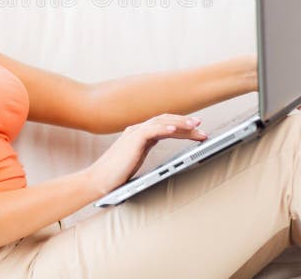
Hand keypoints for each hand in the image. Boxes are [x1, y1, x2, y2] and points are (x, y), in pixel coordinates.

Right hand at [85, 114, 208, 195]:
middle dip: (185, 123)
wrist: (98, 180)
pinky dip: (164, 128)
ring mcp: (134, 133)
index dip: (181, 127)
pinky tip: (176, 129)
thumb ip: (145, 148)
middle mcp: (137, 130)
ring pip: (161, 122)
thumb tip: (160, 147)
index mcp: (139, 135)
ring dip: (180, 123)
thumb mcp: (135, 158)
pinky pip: (151, 130)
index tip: (197, 131)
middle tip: (201, 127)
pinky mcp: (132, 140)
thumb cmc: (115, 173)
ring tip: (194, 126)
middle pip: (166, 120)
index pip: (164, 126)